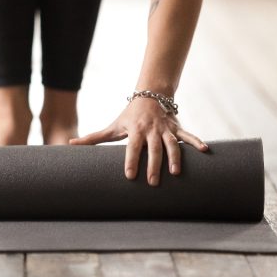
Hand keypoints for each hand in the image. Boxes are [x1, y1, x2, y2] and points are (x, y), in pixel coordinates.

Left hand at [69, 97, 207, 185]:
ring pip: (172, 144)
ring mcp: (166, 129)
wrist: (150, 94)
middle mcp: (151, 130)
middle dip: (154, 165)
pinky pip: (188, 136)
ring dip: (175, 158)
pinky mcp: (177, 128)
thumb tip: (69, 144)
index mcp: (135, 131)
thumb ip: (93, 138)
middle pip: (153, 149)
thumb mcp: (112, 126)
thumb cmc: (129, 115)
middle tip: (153, 182)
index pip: (132, 147)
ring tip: (177, 173)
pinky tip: (206, 151)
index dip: (131, 160)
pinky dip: (197, 142)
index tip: (130, 176)